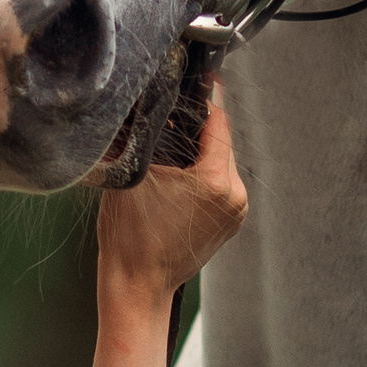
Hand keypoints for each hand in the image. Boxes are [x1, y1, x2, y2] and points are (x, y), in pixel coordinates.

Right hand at [94, 87, 246, 302]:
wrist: (137, 285)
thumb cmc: (130, 236)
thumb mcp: (134, 174)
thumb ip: (147, 136)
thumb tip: (150, 106)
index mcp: (216, 182)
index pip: (218, 124)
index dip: (205, 100)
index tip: (198, 81)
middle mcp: (235, 196)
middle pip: (222, 143)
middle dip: (199, 128)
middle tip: (174, 114)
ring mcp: (237, 212)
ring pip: (222, 164)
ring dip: (202, 152)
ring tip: (175, 146)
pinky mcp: (231, 223)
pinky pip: (221, 185)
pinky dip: (205, 175)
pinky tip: (181, 175)